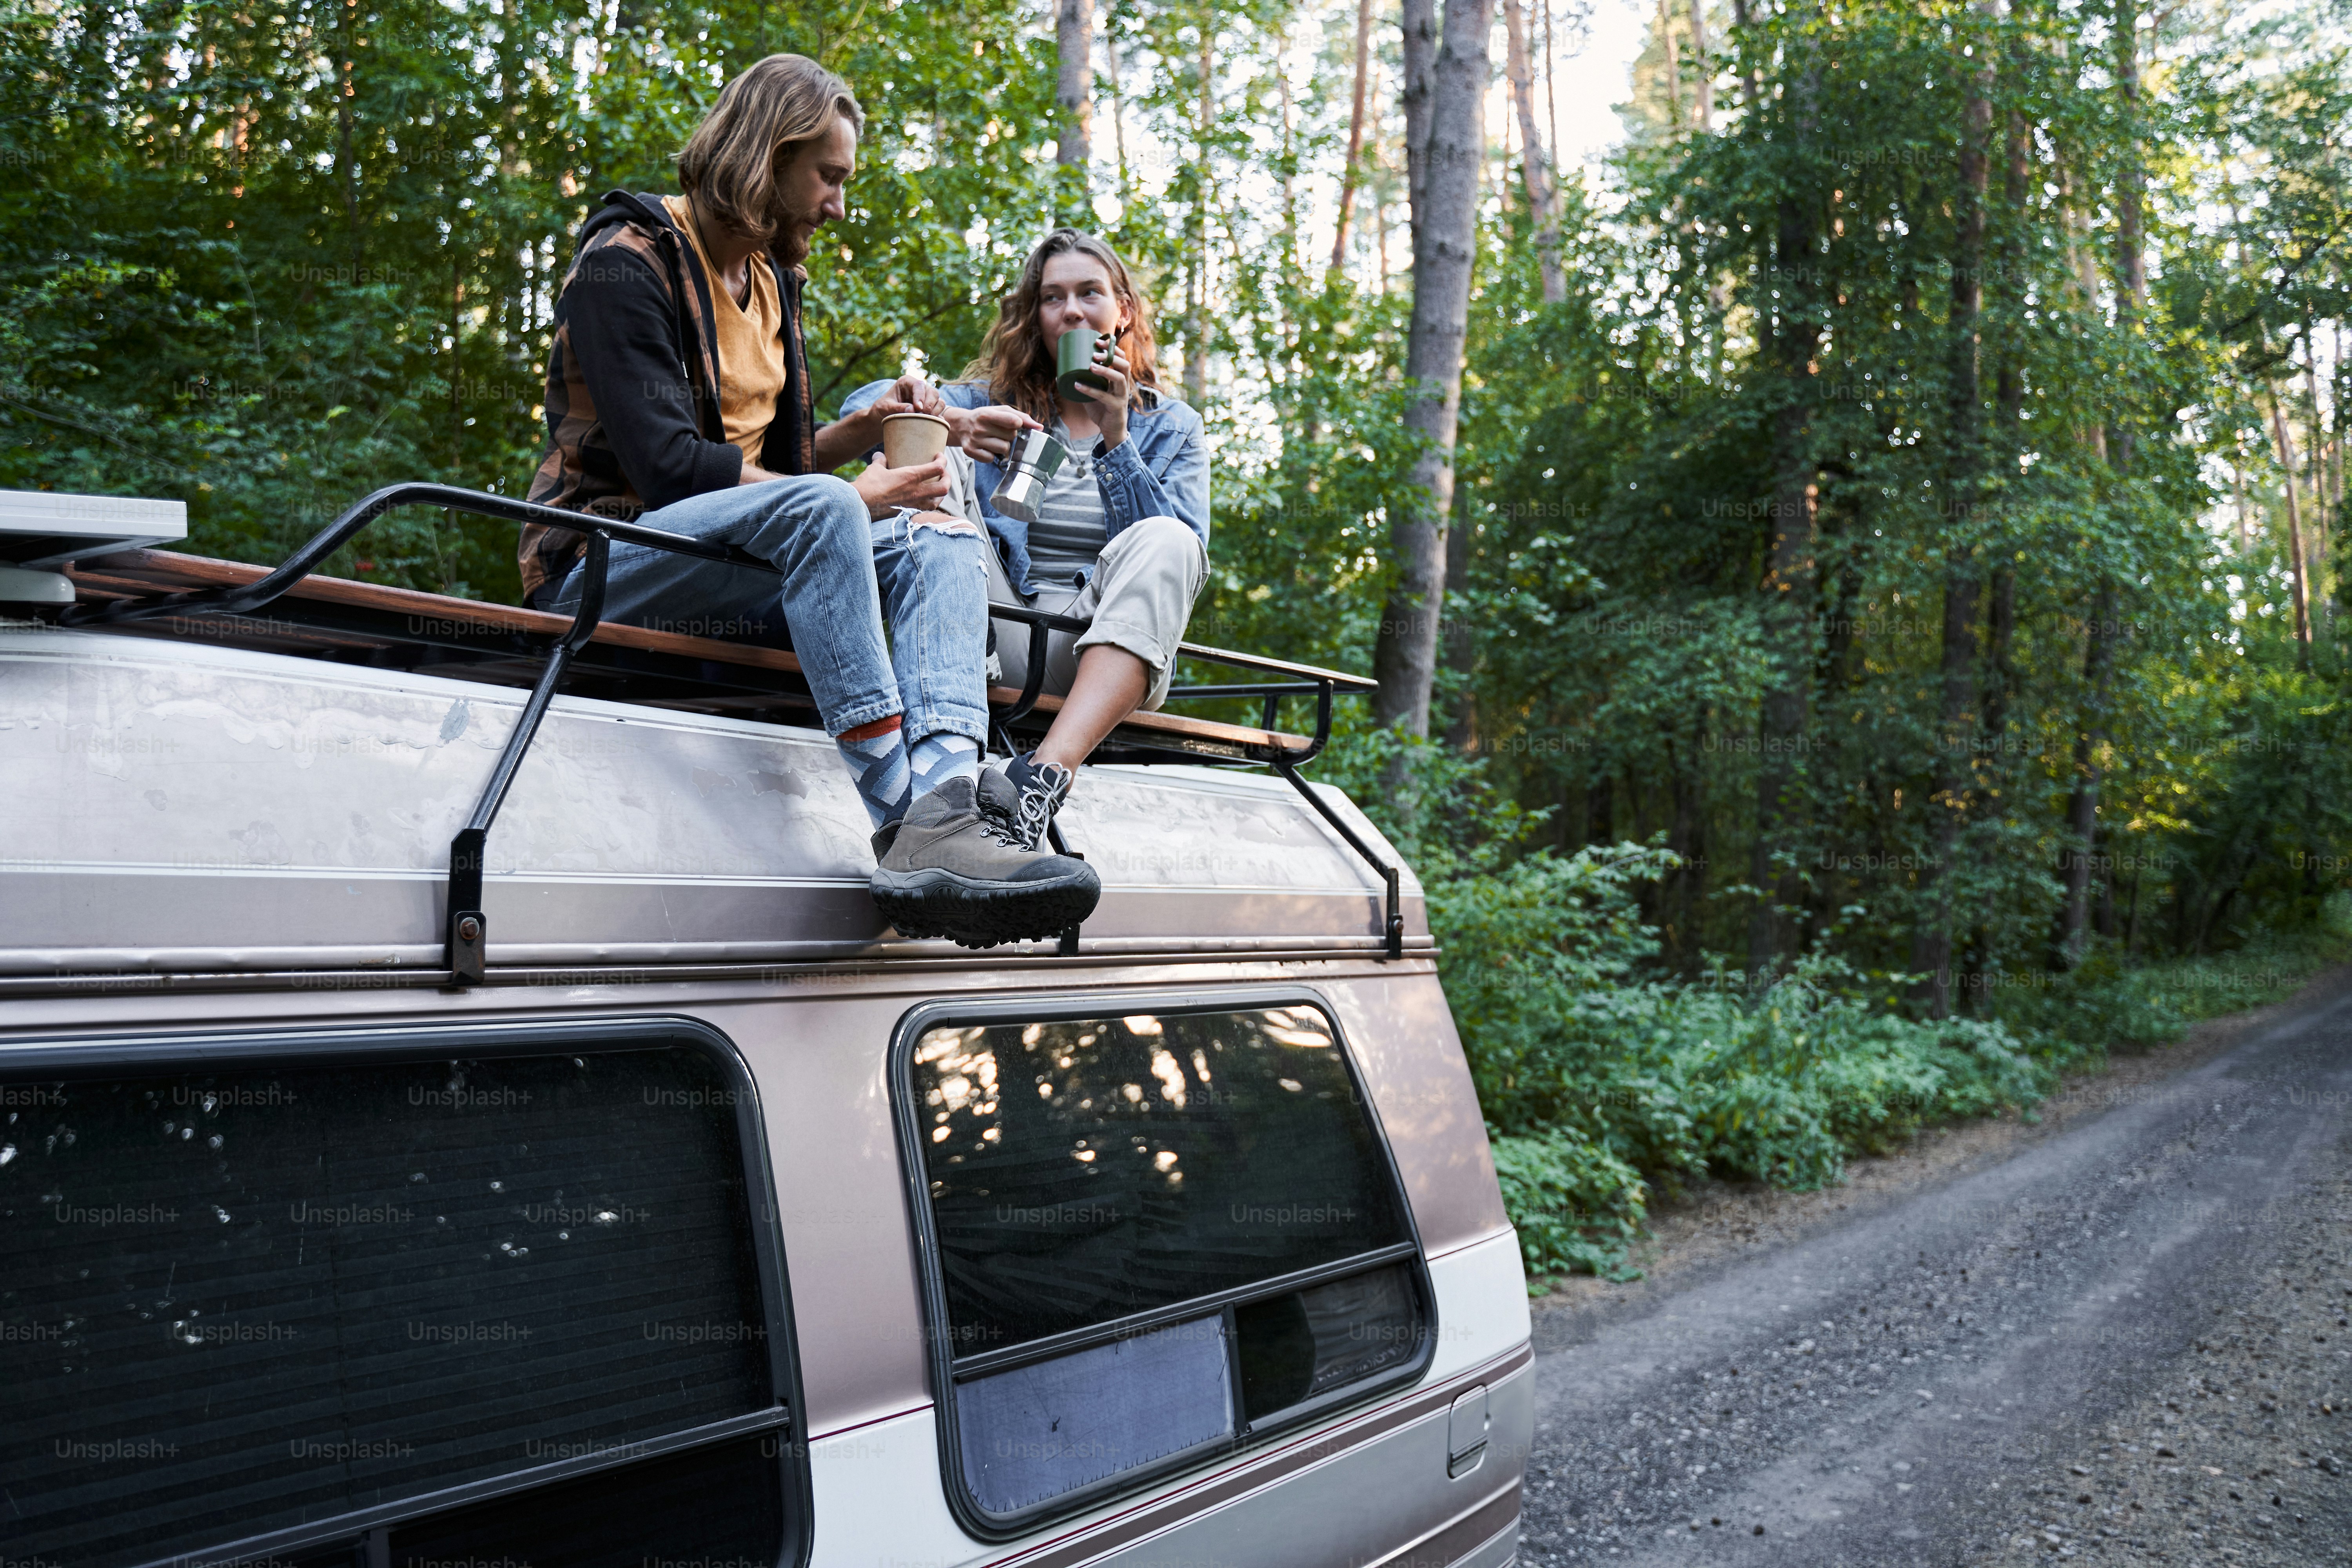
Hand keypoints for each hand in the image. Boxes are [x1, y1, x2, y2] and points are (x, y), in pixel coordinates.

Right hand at [852, 455, 949, 518]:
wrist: (860, 506)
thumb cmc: (867, 486)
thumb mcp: (875, 469)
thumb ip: (881, 461)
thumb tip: (880, 456)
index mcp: (911, 476)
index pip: (937, 468)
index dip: (943, 460)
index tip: (939, 457)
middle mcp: (916, 492)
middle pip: (944, 487)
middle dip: (947, 478)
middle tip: (943, 473)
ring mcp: (914, 505)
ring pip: (938, 501)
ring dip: (940, 493)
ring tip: (936, 487)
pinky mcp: (908, 514)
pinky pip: (926, 510)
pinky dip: (930, 504)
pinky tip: (924, 500)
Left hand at [855, 374, 941, 439]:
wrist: (883, 417)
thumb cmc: (882, 409)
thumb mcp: (884, 408)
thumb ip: (896, 408)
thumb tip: (912, 410)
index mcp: (906, 382)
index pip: (918, 385)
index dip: (920, 396)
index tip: (918, 408)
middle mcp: (918, 388)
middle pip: (932, 391)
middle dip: (930, 403)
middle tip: (924, 414)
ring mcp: (925, 398)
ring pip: (938, 400)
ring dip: (936, 410)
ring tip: (928, 419)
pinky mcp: (929, 408)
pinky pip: (939, 410)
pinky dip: (938, 416)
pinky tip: (933, 423)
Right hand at [945, 403, 1042, 463]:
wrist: (962, 425)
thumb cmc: (986, 417)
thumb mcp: (1001, 411)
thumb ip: (1022, 417)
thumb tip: (1040, 427)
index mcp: (987, 414)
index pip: (1013, 421)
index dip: (1018, 424)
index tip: (1015, 424)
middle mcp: (979, 427)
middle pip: (1010, 437)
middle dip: (1008, 435)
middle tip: (998, 431)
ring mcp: (974, 440)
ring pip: (1003, 449)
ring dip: (1002, 445)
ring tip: (992, 439)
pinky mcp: (970, 452)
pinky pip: (992, 458)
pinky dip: (992, 454)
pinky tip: (986, 446)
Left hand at [1071, 335, 1130, 450]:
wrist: (1111, 430)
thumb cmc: (1102, 409)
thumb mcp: (1092, 393)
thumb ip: (1082, 383)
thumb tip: (1059, 375)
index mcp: (1120, 379)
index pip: (1122, 359)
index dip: (1112, 348)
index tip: (1098, 341)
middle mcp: (1123, 386)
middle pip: (1124, 365)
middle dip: (1111, 356)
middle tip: (1095, 353)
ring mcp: (1121, 396)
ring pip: (1119, 378)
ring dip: (1105, 370)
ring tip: (1091, 365)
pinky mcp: (1116, 407)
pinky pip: (1104, 396)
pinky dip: (1089, 390)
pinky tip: (1078, 385)